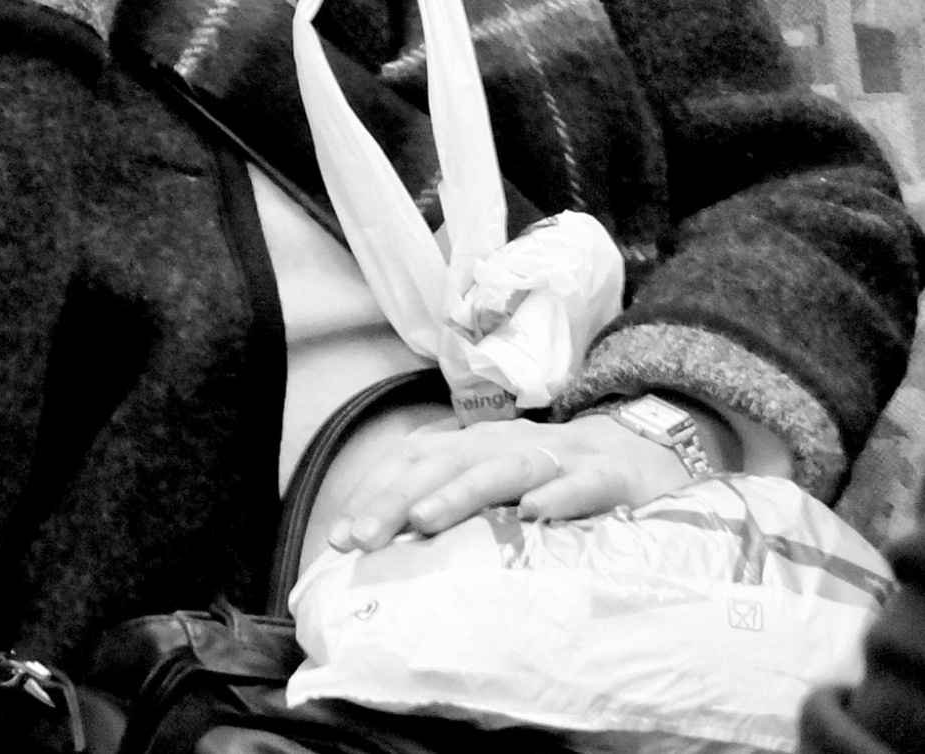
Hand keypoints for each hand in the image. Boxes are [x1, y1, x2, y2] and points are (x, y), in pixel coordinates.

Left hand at [321, 412, 691, 553]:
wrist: (641, 448)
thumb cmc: (550, 473)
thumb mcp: (493, 479)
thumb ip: (447, 498)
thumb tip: (384, 539)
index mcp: (473, 444)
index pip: (413, 461)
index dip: (374, 494)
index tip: (341, 538)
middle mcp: (506, 444)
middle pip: (444, 463)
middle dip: (398, 498)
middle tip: (365, 537)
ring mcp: (558, 456)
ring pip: (503, 468)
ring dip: (461, 492)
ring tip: (425, 520)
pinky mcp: (608, 476)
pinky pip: (581, 484)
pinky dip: (556, 495)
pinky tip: (532, 514)